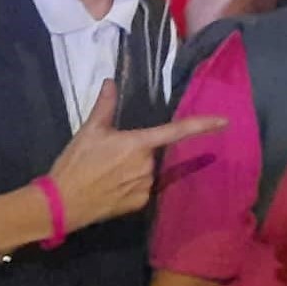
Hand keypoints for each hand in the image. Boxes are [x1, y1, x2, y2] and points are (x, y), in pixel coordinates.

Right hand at [47, 81, 225, 232]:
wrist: (62, 203)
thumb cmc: (76, 163)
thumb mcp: (88, 131)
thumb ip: (105, 106)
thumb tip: (110, 82)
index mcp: (138, 143)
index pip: (176, 131)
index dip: (202, 125)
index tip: (224, 122)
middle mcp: (147, 165)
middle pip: (150, 152)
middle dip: (134, 151)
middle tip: (107, 157)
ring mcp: (145, 186)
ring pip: (146, 171)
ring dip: (131, 170)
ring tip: (104, 174)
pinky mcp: (140, 204)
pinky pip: (141, 189)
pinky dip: (129, 187)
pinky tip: (109, 188)